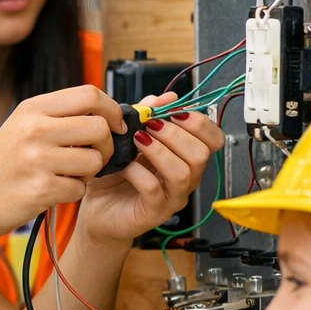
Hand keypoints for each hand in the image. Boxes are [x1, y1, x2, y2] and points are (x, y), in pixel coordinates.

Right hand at [0, 85, 124, 239]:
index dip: (112, 109)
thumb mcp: (21, 128)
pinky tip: (54, 190)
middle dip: (106, 145)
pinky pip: (81, 188)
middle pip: (99, 128)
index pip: (89, 94)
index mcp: (32, 109)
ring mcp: (37, 159)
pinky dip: (73, 192)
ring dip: (89, 172)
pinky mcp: (42, 188)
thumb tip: (105, 115)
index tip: (116, 124)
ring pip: (95, 160)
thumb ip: (58, 117)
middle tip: (94, 156)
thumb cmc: (1, 166)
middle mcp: (34, 129)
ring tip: (67, 175)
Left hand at [81, 92, 224, 243]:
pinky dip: (137, 172)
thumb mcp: (128, 138)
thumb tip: (165, 97)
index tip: (174, 112)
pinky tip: (124, 165)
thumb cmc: (115, 176)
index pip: (213, 139)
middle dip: (176, 134)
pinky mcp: (154, 212)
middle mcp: (185, 178)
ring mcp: (172, 197)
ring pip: (183, 173)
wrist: (97, 210)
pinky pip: (154, 189)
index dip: (199, 122)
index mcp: (185, 157)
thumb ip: (146, 116)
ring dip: (159, 151)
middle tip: (151, 126)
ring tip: (137, 140)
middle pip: (202, 154)